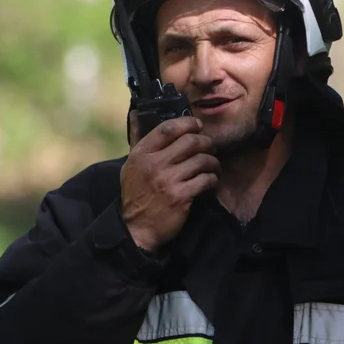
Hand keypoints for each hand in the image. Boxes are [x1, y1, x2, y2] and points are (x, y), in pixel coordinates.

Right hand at [120, 113, 219, 251]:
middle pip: (190, 142)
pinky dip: (212, 179)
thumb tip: (136, 114)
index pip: (168, 128)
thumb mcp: (130, 165)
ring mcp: (168, 181)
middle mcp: (154, 165)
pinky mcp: (181, 197)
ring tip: (213, 166)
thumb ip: (137, 139)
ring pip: (201, 160)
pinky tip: (211, 182)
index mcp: (142, 154)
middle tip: (210, 147)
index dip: (188, 123)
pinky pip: (206, 180)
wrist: (136, 229)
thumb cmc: (135, 195)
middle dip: (205, 142)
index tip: (197, 126)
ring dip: (212, 162)